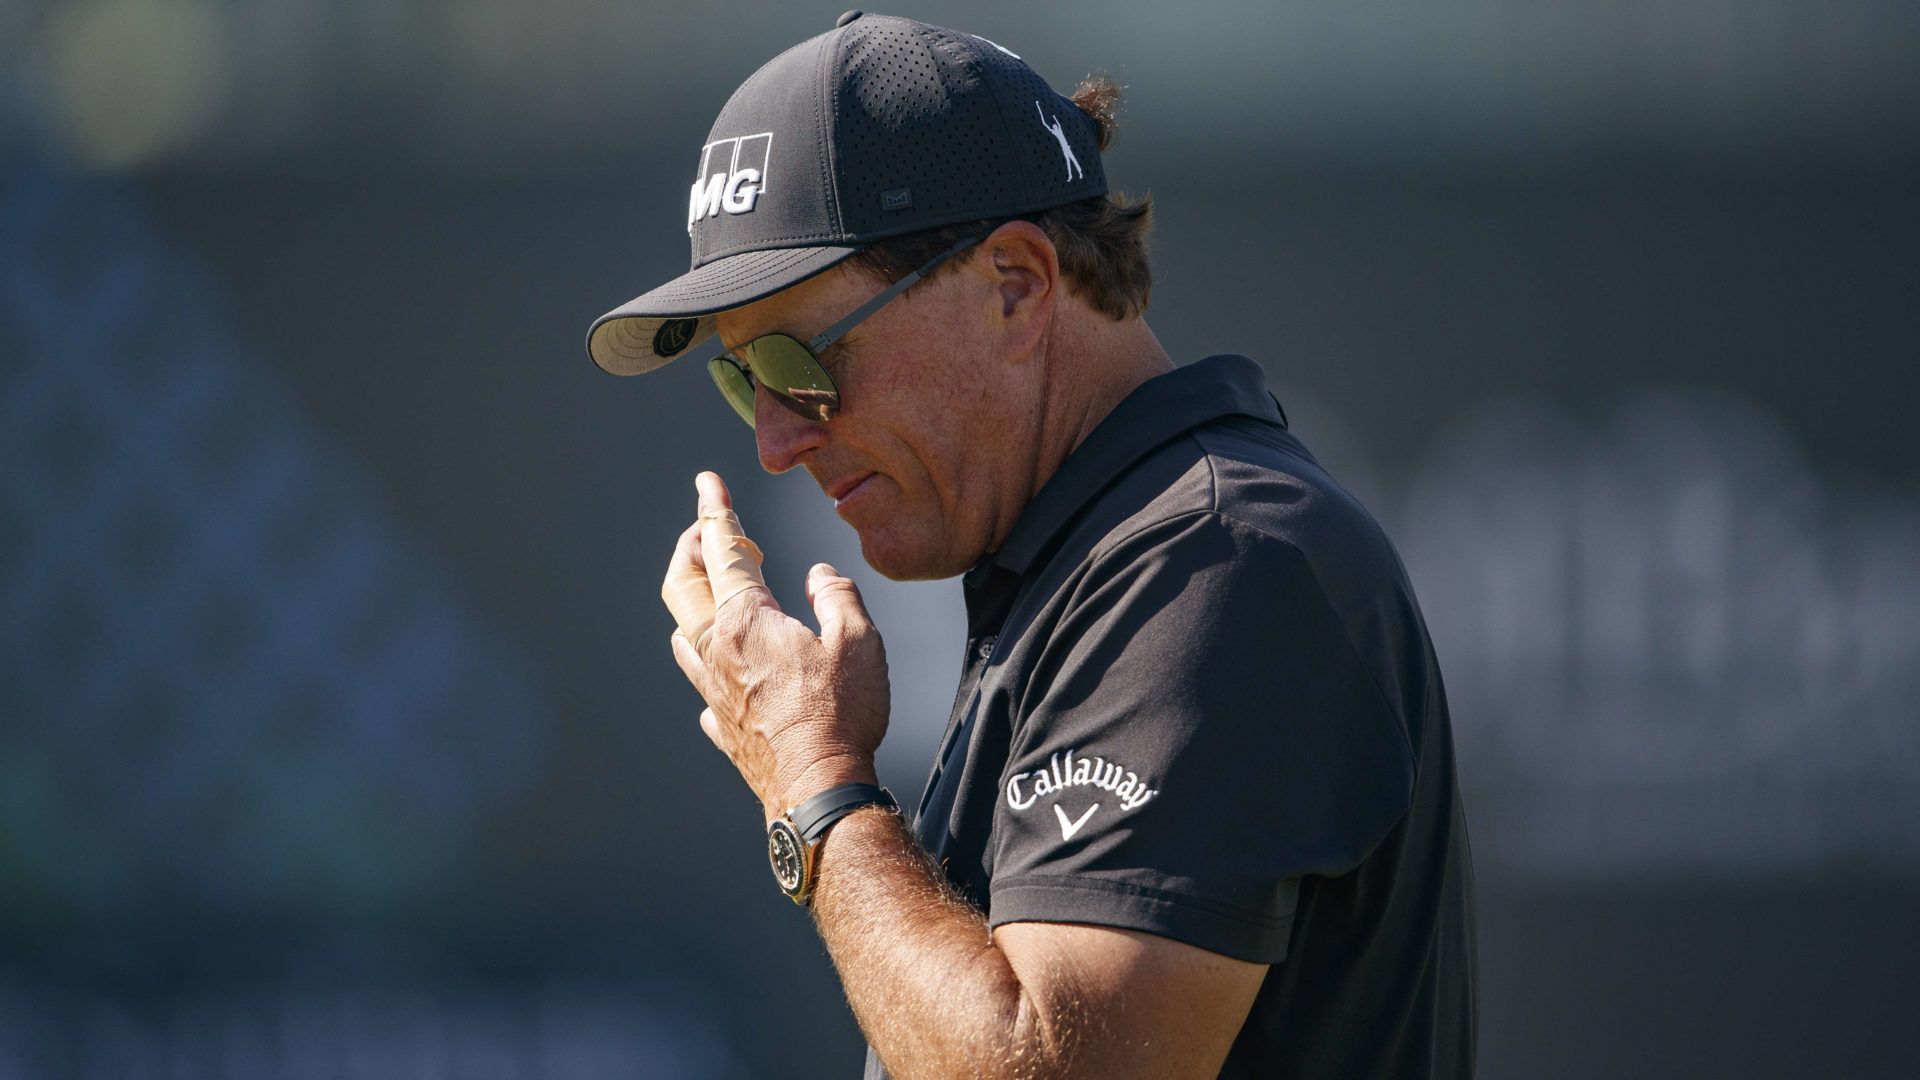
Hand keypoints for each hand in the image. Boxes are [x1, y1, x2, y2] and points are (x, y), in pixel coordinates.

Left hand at [664, 471, 888, 821]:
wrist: (819, 791)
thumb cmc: (840, 715)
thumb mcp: (859, 641)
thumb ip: (837, 596)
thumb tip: (821, 576)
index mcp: (747, 620)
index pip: (724, 549)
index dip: (715, 510)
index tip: (707, 483)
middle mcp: (718, 650)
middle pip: (682, 587)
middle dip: (689, 549)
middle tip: (704, 530)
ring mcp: (714, 692)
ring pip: (682, 636)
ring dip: (691, 604)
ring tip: (709, 593)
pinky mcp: (723, 728)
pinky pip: (703, 688)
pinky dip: (708, 667)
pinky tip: (724, 672)